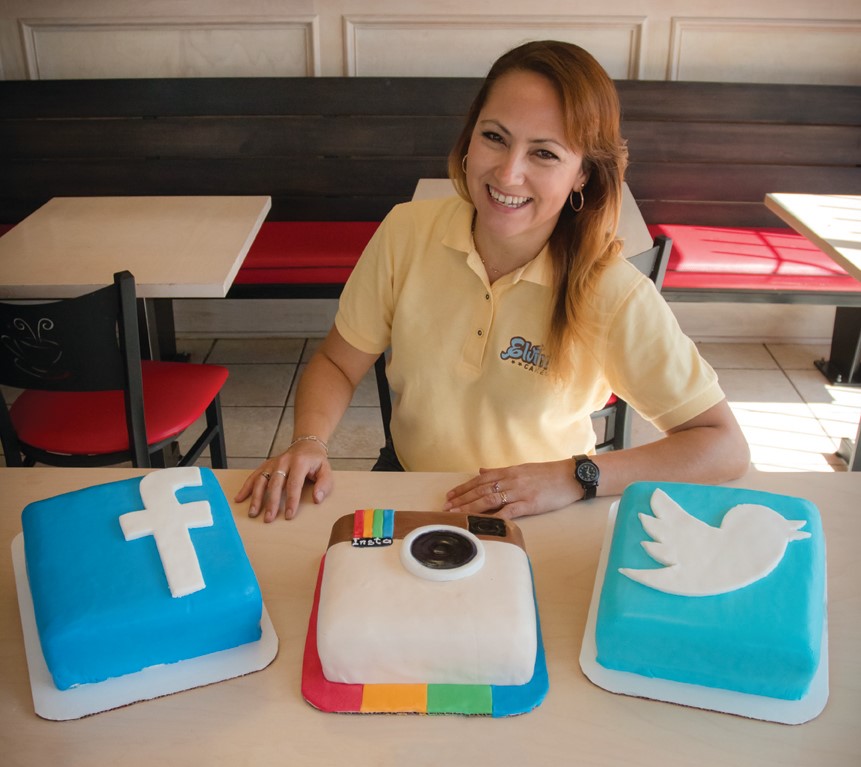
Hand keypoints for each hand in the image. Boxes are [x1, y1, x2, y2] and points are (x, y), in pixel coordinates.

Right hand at [235, 441, 332, 521]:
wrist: (306, 445)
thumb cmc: (316, 461)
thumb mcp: (326, 470)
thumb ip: (324, 484)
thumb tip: (317, 499)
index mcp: (300, 463)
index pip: (294, 484)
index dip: (291, 501)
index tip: (289, 515)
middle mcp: (284, 462)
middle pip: (275, 483)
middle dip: (271, 502)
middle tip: (268, 518)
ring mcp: (273, 463)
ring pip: (261, 480)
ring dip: (256, 497)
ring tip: (252, 512)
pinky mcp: (266, 465)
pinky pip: (254, 476)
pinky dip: (245, 487)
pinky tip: (239, 498)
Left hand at [443, 460, 580, 518]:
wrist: (570, 476)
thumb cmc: (547, 474)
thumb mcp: (522, 469)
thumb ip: (501, 471)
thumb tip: (482, 471)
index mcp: (508, 471)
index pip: (480, 480)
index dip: (463, 488)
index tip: (449, 495)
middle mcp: (511, 480)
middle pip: (481, 490)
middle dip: (462, 499)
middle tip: (446, 507)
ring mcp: (520, 492)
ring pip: (490, 499)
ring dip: (471, 507)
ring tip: (457, 514)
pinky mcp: (530, 503)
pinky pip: (509, 510)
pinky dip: (494, 516)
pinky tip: (483, 521)